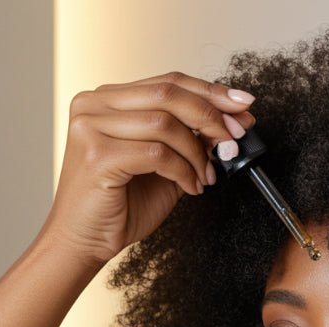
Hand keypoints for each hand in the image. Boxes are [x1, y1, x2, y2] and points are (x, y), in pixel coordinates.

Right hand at [39, 71, 255, 271]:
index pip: (167, 82)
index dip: (210, 91)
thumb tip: (228, 124)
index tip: (243, 104)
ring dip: (198, 152)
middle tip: (236, 137)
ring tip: (206, 177)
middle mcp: (94, 105)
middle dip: (212, 115)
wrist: (85, 242)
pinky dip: (184, 171)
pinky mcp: (98, 154)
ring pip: (165, 123)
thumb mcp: (165, 167)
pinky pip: (158, 153)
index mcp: (108, 100)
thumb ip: (189, 142)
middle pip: (168, 92)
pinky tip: (191, 187)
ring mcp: (91, 127)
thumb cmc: (120, 207)